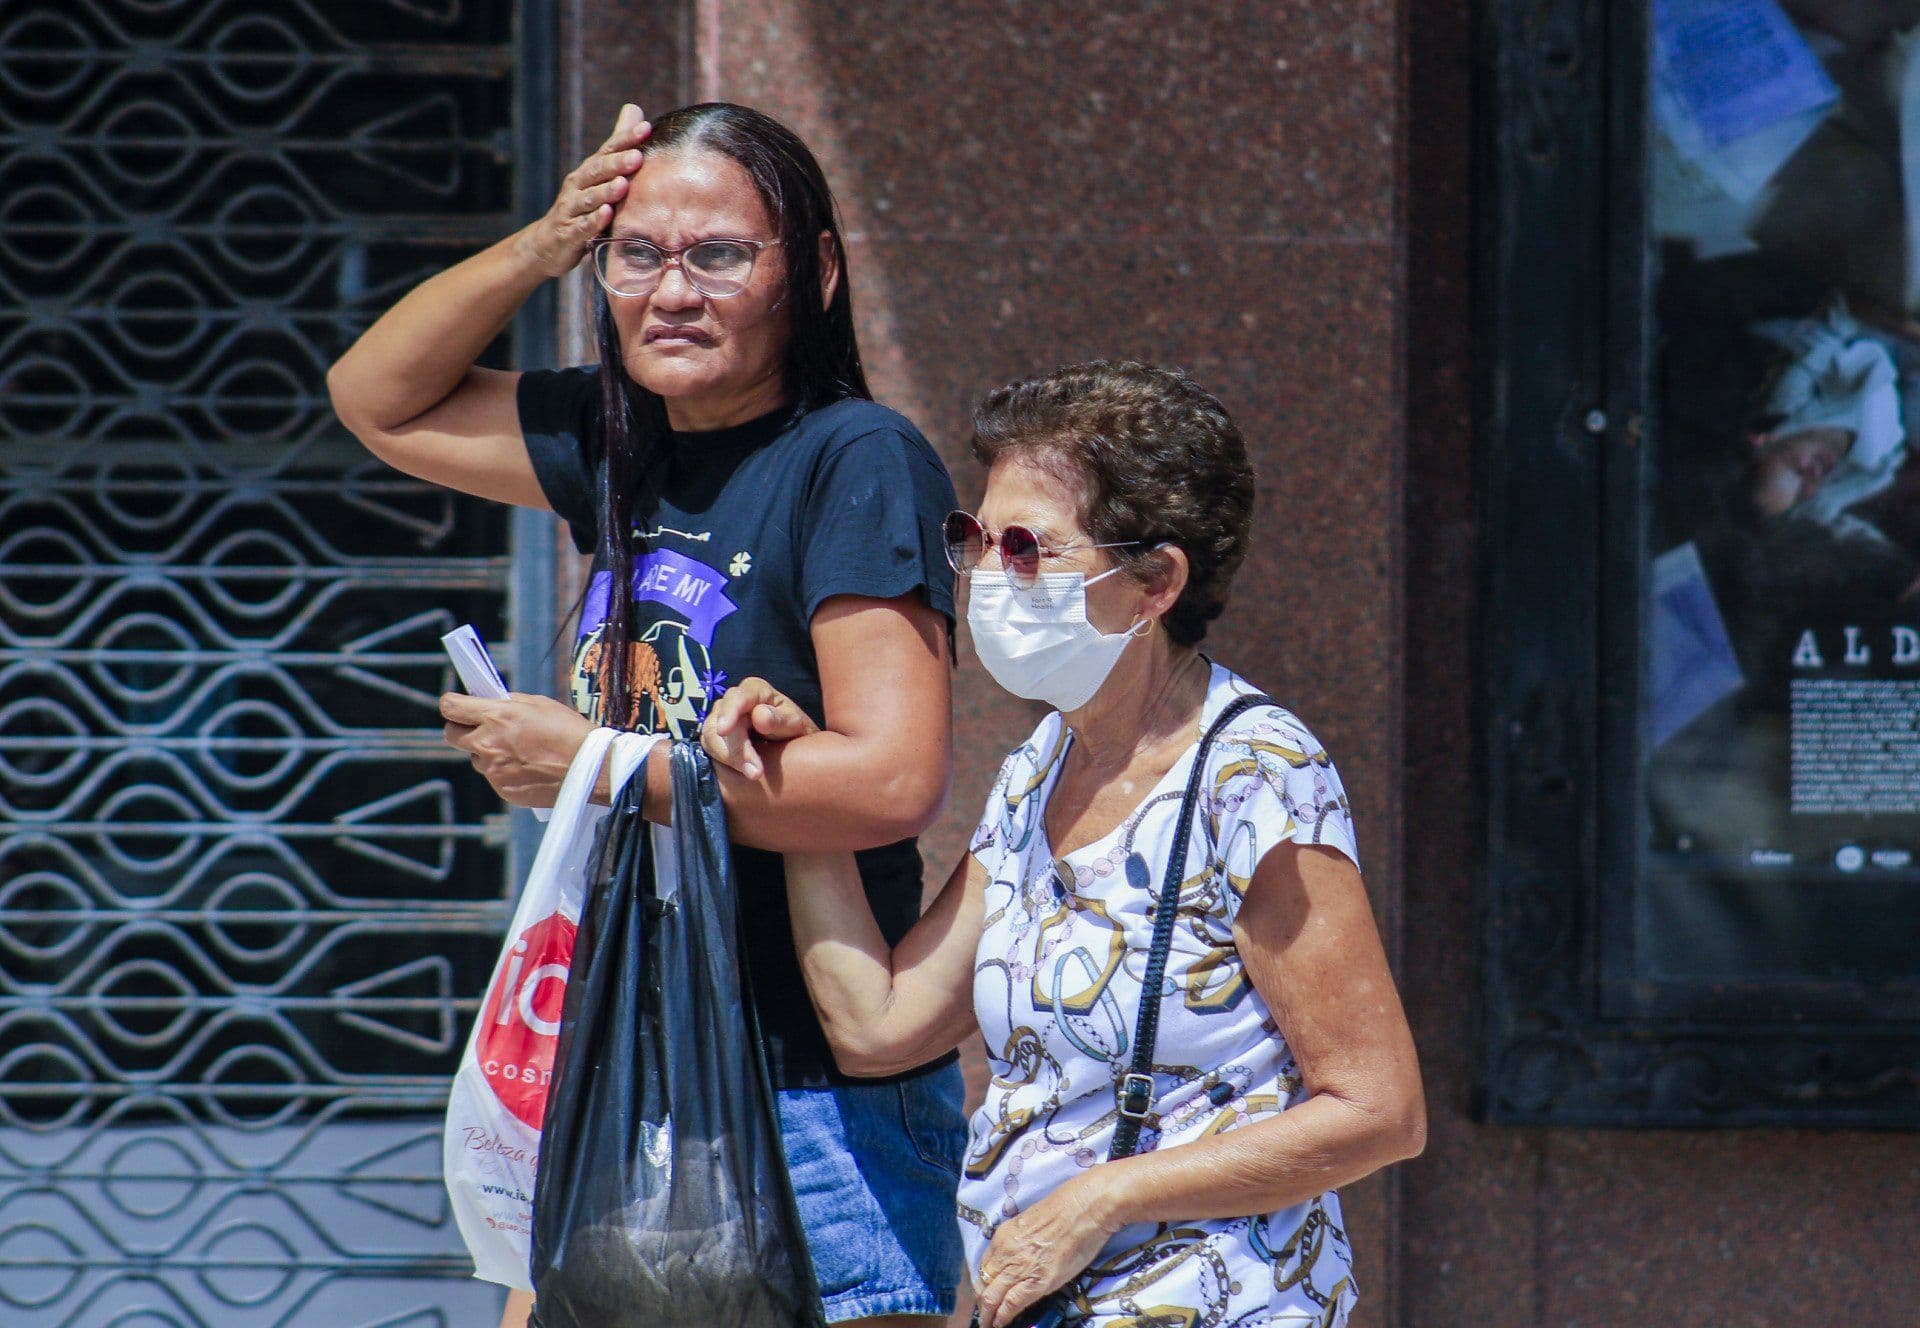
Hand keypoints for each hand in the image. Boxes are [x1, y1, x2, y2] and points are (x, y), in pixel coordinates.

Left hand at [440, 692, 595, 806]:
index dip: (451, 704)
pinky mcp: (503, 790)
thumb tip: (492, 703)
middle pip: (451, 735)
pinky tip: (529, 768)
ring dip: (488, 753)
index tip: (457, 705)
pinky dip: (506, 772)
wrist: (590, 768)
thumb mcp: (539, 704)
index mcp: (496, 716)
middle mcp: (488, 743)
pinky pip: (495, 777)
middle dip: (461, 729)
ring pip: (476, 758)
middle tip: (480, 729)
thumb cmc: (568, 731)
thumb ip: (509, 704)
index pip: (451, 707)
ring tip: (520, 752)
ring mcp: (493, 770)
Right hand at [516, 103, 650, 278]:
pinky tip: (606, 216)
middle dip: (616, 163)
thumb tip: (635, 109)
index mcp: (589, 172)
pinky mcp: (568, 233)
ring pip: (589, 198)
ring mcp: (571, 209)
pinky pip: (582, 227)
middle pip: (597, 171)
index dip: (625, 139)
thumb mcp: (598, 177)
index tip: (646, 128)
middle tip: (637, 156)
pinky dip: (594, 221)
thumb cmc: (581, 208)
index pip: (608, 151)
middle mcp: (577, 186)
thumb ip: (617, 147)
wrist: (547, 244)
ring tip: (623, 185)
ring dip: (605, 192)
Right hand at [700, 677, 817, 778]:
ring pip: (710, 736)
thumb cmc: (794, 728)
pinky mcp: (715, 736)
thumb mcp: (795, 724)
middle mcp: (733, 700)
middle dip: (735, 749)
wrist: (791, 743)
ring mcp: (721, 717)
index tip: (723, 731)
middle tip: (756, 772)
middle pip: (719, 721)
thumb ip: (779, 720)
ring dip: (728, 758)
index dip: (728, 712)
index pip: (737, 697)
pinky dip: (723, 761)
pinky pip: (709, 747)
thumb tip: (759, 716)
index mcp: (754, 690)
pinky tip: (741, 771)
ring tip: (754, 774)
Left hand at [974, 1170, 1121, 1327]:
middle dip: (982, 1301)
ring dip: (988, 1314)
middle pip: (984, 1283)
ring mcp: (1020, 1267)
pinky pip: (1012, 1303)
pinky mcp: (1038, 1281)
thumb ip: (1020, 1240)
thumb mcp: (1032, 1221)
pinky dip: (1002, 1317)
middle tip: (984, 1314)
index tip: (987, 1292)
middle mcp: (1006, 1252)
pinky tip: (999, 1324)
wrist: (1085, 1206)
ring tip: (988, 1324)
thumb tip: (1021, 1255)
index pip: (984, 1265)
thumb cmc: (1066, 1207)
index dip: (984, 1282)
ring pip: (992, 1296)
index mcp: (1003, 1235)